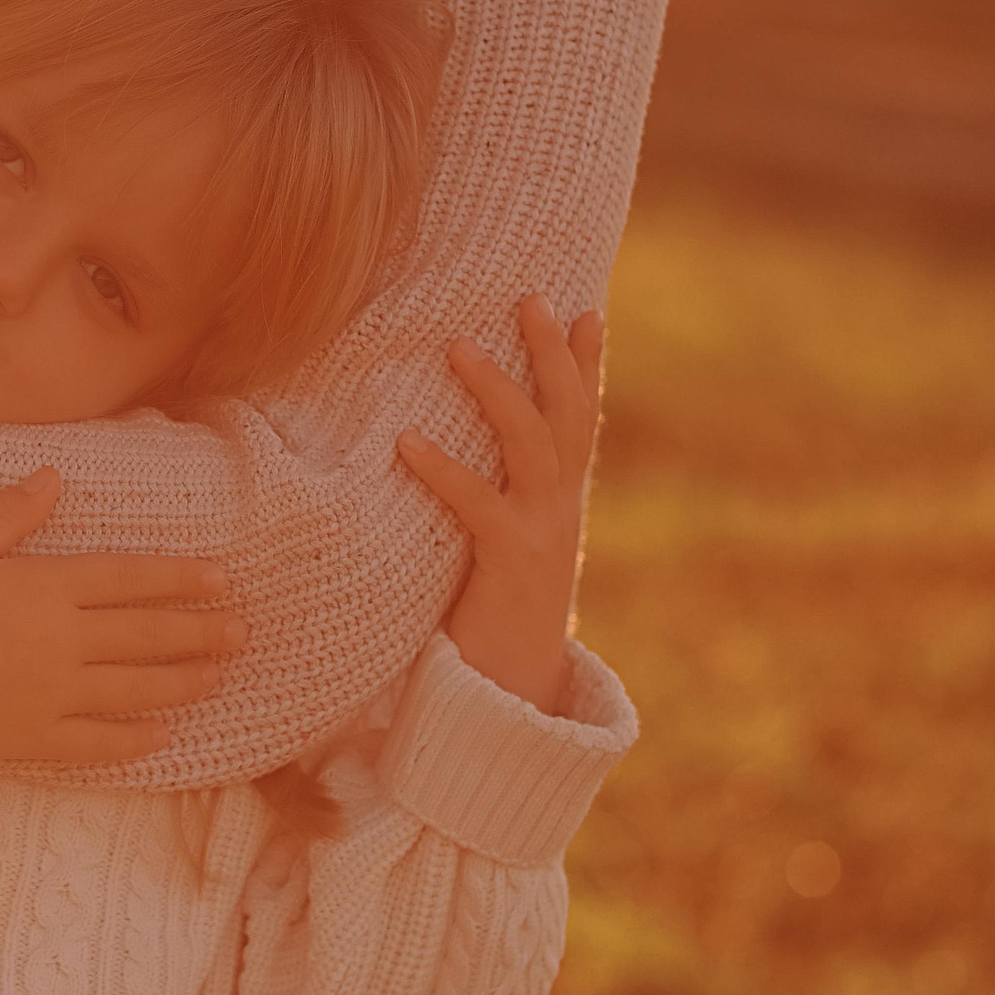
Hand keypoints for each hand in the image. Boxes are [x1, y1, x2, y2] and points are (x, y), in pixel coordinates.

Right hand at [0, 468, 247, 765]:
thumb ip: (8, 514)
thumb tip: (55, 477)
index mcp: (41, 587)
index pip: (127, 578)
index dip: (178, 578)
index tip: (220, 578)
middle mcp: (59, 642)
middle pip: (144, 634)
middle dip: (199, 630)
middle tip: (242, 630)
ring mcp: (50, 696)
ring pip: (133, 688)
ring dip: (182, 681)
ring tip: (218, 676)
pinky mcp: (32, 741)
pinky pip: (97, 744)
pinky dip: (133, 740)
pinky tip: (162, 736)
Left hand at [395, 295, 604, 713]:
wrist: (513, 697)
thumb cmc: (494, 616)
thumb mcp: (507, 547)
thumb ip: (500, 502)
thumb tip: (466, 451)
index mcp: (564, 502)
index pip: (582, 419)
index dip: (587, 365)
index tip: (585, 308)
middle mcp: (564, 509)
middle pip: (568, 415)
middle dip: (553, 354)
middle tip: (529, 297)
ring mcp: (544, 534)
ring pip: (532, 445)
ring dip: (497, 391)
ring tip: (457, 346)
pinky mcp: (510, 563)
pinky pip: (478, 504)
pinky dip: (443, 468)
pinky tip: (406, 439)